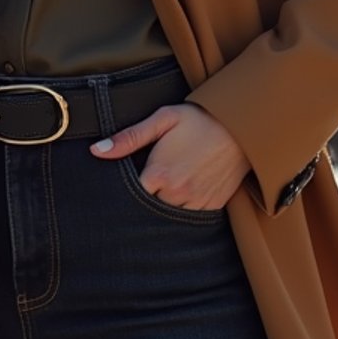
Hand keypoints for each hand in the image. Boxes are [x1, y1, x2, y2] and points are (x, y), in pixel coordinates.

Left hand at [91, 102, 248, 210]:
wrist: (241, 128)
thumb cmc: (199, 120)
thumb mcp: (163, 120)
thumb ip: (129, 137)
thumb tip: (96, 151)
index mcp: (160, 174)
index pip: (130, 197)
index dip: (123, 193)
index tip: (120, 186)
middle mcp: (178, 194)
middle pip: (148, 209)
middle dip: (143, 200)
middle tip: (145, 185)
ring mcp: (197, 203)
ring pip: (169, 217)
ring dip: (163, 207)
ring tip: (164, 188)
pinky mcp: (213, 207)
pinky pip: (190, 219)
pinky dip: (182, 211)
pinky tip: (181, 194)